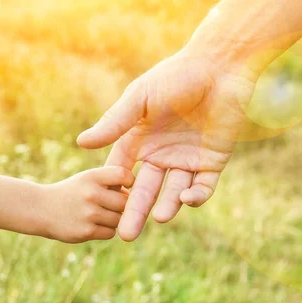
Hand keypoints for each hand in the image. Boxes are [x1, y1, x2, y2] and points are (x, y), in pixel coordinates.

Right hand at [39, 166, 134, 242]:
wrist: (41, 209)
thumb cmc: (72, 192)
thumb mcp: (87, 178)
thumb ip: (110, 182)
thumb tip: (135, 195)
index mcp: (92, 176)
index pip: (123, 175)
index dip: (129, 181)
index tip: (125, 186)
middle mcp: (91, 193)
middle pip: (125, 202)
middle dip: (121, 205)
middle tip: (110, 204)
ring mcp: (89, 213)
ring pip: (119, 219)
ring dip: (113, 219)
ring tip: (98, 214)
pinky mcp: (86, 232)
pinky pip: (110, 232)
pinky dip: (106, 230)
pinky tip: (93, 224)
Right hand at [77, 51, 254, 240]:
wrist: (220, 67)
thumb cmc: (177, 76)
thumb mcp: (141, 98)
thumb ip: (116, 122)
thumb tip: (81, 144)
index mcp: (141, 138)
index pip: (122, 170)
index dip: (114, 188)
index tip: (101, 207)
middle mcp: (162, 153)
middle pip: (145, 188)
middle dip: (135, 211)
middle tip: (125, 235)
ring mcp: (187, 159)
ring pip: (174, 191)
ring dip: (166, 206)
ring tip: (157, 220)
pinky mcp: (212, 161)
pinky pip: (203, 185)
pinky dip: (195, 195)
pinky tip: (186, 198)